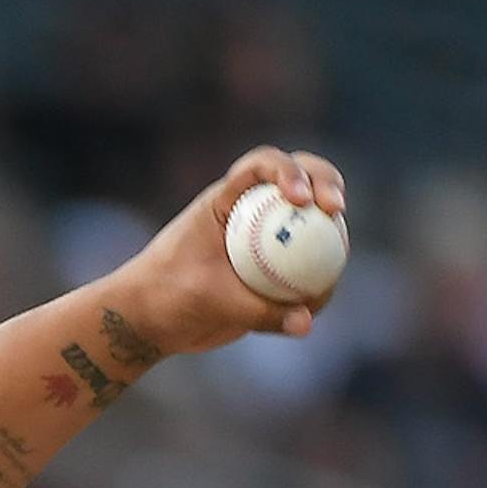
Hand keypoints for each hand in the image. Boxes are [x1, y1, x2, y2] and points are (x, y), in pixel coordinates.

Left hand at [104, 146, 347, 356]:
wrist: (149, 322)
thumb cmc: (166, 297)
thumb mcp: (208, 300)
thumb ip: (257, 310)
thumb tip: (307, 322)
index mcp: (225, 201)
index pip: (262, 165)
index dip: (288, 171)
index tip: (300, 198)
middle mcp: (251, 211)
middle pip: (302, 179)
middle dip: (327, 184)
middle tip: (337, 210)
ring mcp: (268, 238)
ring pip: (313, 226)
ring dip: (332, 243)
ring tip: (322, 289)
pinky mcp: (277, 269)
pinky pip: (309, 271)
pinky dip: (316, 287)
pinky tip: (307, 313)